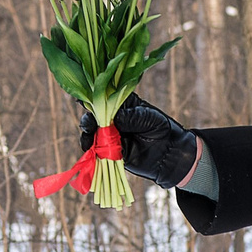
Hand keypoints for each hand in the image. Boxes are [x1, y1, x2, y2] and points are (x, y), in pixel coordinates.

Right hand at [79, 94, 200, 189]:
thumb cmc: (161, 128)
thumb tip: (111, 120)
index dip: (92, 97)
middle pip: (94, 116)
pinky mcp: (110, 151)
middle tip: (88, 125)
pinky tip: (89, 149)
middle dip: (88, 120)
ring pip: (92, 133)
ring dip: (87, 135)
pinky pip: (97, 149)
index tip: (82, 100)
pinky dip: (91, 150)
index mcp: (121, 103)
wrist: (170, 153)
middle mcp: (113, 118)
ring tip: (88, 138)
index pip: (103, 98)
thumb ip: (131, 117)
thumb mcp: (148, 117)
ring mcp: (110, 135)